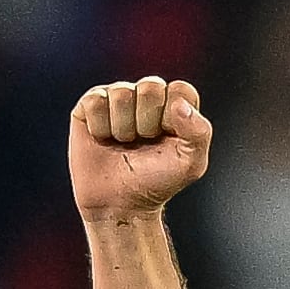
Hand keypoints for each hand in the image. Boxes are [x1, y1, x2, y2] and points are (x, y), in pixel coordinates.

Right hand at [70, 76, 211, 220]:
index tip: (169, 139)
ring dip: (123, 127)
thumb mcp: (190, 163)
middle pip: (151, 87)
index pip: (180, 89)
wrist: (121, 202)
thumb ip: (199, 132)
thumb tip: (179, 104)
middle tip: (145, 142)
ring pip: (122, 93)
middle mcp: (146, 96)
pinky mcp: (90, 105)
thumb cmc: (157, 181)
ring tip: (124, 143)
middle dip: (148, 122)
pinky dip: (101, 126)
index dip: (174, 117)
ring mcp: (118, 98)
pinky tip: (104, 139)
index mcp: (175, 106)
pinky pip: (96, 100)